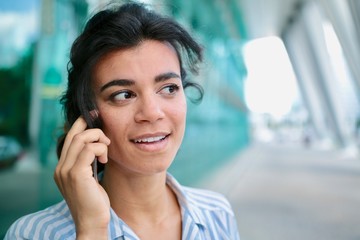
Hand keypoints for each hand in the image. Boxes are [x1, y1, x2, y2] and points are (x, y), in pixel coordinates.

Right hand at [54, 117, 110, 237]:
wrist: (92, 222)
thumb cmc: (94, 201)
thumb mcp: (89, 178)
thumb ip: (87, 163)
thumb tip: (97, 145)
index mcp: (62, 168)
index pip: (69, 138)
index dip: (81, 124)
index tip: (94, 117)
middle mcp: (60, 167)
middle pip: (74, 134)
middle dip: (91, 126)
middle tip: (105, 130)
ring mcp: (66, 170)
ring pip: (82, 139)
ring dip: (99, 139)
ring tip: (106, 149)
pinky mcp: (76, 174)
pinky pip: (89, 149)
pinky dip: (100, 149)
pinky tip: (104, 160)